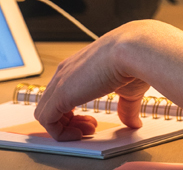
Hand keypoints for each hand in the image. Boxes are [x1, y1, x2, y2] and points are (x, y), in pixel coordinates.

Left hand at [34, 19, 182, 140]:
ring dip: (64, 128)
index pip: (64, 92)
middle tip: (91, 127)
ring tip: (86, 132)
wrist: (136, 49)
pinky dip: (59, 132)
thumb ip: (126, 106)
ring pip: (45, 112)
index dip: (75, 111)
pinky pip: (46, 120)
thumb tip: (132, 122)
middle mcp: (66, 72)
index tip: (93, 120)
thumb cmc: (136, 59)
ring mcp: (61, 82)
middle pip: (52, 103)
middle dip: (69, 121)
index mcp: (81, 66)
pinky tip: (79, 133)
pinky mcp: (60, 94)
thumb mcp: (130, 88)